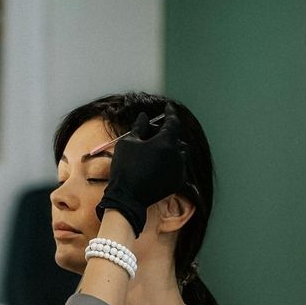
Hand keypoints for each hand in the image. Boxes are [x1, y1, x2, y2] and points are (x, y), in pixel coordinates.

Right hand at [96, 104, 186, 236]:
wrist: (127, 197)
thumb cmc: (125, 167)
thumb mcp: (128, 143)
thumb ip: (139, 127)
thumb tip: (145, 116)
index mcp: (166, 142)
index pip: (173, 121)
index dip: (170, 112)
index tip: (168, 107)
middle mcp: (177, 154)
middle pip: (176, 137)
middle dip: (167, 132)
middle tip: (152, 133)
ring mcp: (179, 168)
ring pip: (180, 152)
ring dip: (171, 147)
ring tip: (155, 150)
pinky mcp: (178, 181)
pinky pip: (178, 166)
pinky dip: (170, 162)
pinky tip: (156, 165)